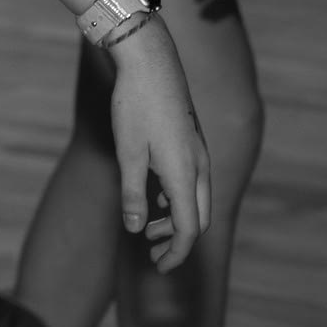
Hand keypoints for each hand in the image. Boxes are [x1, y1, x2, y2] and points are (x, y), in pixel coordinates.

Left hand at [105, 25, 209, 269]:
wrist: (150, 60)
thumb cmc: (135, 105)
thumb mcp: (127, 153)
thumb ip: (133, 194)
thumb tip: (136, 229)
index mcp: (184, 174)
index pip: (188, 230)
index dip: (175, 253)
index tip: (159, 267)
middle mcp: (199, 166)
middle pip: (197, 218)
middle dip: (176, 239)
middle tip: (149, 251)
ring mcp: (198, 152)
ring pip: (196, 199)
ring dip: (174, 218)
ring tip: (146, 226)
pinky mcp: (191, 141)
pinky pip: (191, 180)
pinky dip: (175, 197)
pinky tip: (152, 195)